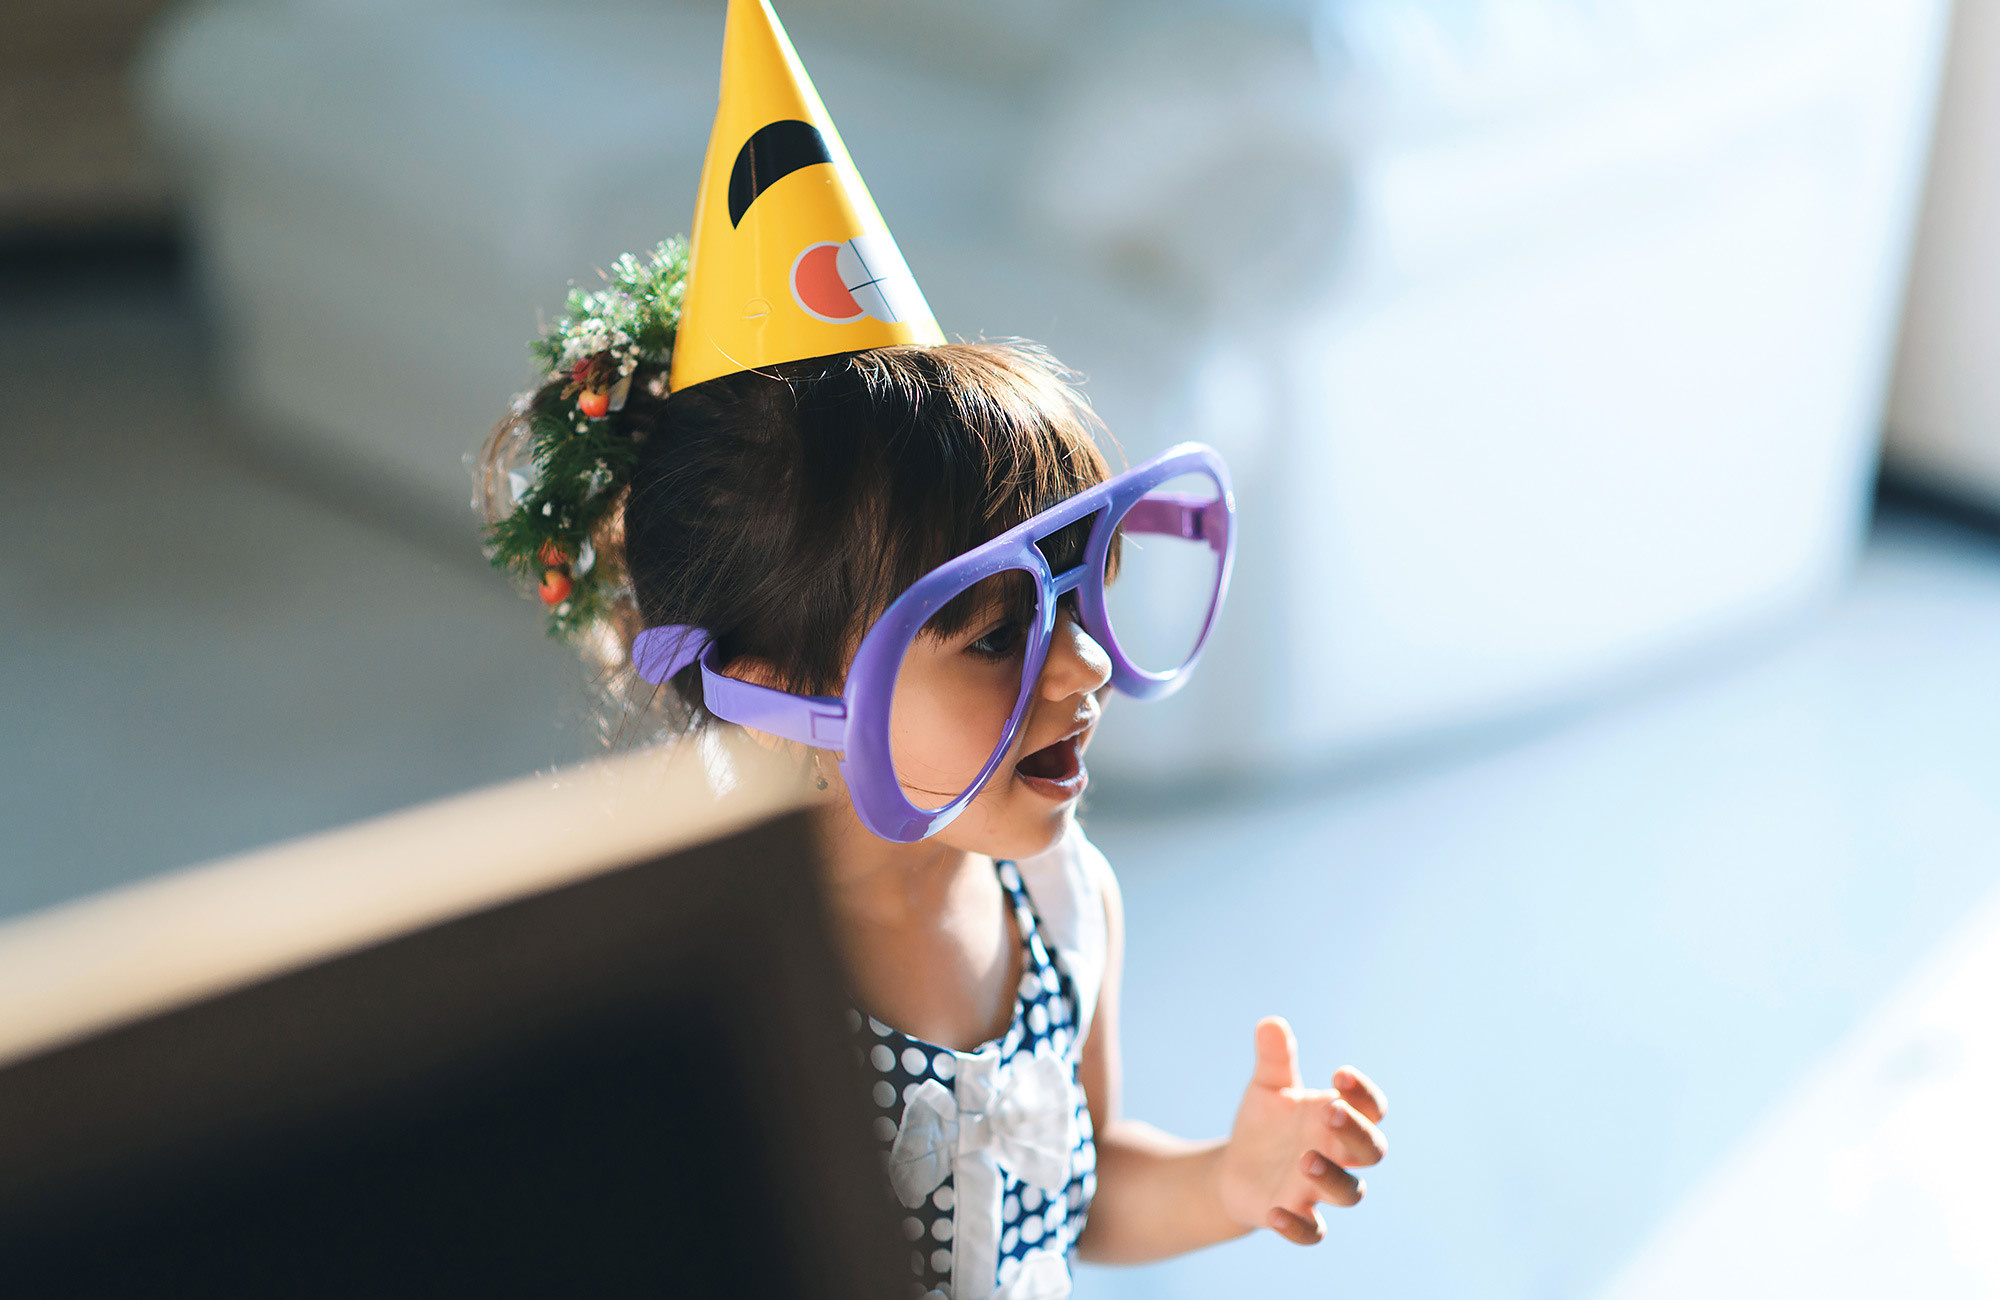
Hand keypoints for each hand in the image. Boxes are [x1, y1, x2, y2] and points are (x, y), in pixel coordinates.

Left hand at [1214, 1016, 1387, 1245]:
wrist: (1237, 1167)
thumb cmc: (1266, 1123)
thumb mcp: (1267, 1087)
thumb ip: (1274, 1058)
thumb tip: (1270, 1022)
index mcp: (1338, 1118)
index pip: (1371, 1107)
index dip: (1363, 1093)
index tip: (1339, 1074)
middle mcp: (1338, 1154)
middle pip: (1371, 1150)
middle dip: (1356, 1132)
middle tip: (1332, 1111)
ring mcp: (1319, 1188)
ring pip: (1349, 1192)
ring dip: (1331, 1177)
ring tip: (1304, 1160)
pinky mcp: (1297, 1215)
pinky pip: (1311, 1231)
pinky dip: (1298, 1227)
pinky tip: (1276, 1214)